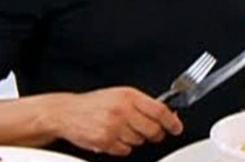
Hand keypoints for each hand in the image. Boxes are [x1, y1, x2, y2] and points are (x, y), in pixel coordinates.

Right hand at [48, 87, 182, 156]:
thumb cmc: (95, 103)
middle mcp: (122, 110)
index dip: (172, 121)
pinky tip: (113, 137)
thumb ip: (142, 103)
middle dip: (155, 133)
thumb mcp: (120, 95)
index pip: (159, 110)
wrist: (67, 112)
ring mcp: (113, 127)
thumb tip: (167, 113)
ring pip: (139, 141)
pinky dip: (123, 147)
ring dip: (135, 138)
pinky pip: (125, 150)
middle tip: (152, 132)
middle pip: (153, 129)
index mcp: (129, 96)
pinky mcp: (105, 141)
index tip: (177, 127)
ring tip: (122, 129)